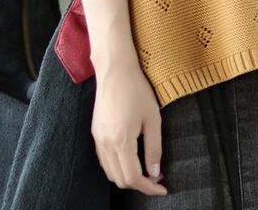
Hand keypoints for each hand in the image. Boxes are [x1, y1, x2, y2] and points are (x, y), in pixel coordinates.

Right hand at [91, 53, 167, 195]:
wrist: (115, 70)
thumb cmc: (137, 90)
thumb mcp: (153, 118)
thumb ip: (154, 148)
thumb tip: (155, 172)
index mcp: (121, 141)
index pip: (133, 177)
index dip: (149, 187)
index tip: (163, 188)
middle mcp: (105, 144)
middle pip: (120, 179)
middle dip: (139, 184)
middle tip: (157, 176)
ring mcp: (97, 139)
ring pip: (110, 172)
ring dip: (127, 176)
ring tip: (146, 168)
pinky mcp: (95, 133)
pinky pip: (104, 160)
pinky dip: (117, 166)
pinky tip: (131, 157)